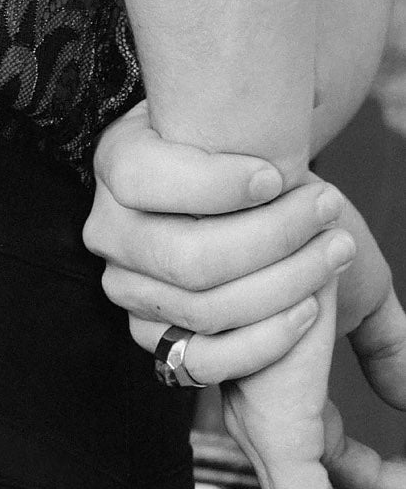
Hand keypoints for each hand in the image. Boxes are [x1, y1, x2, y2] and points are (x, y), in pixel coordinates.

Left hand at [88, 102, 405, 488]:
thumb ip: (376, 344)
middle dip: (285, 280)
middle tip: (338, 247)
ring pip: (187, 261)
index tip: (319, 306)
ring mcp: (112, 233)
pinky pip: (161, 189)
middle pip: (202, 316)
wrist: (257, 118)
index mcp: (172, 331)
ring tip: (317, 205)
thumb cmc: (300, 208)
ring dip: (267, 234)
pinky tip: (267, 175)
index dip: (265, 342)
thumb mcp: (345, 287)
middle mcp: (129, 292)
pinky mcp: (114, 169)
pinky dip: (221, 184)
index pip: (202, 370)